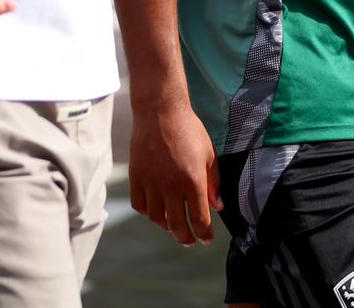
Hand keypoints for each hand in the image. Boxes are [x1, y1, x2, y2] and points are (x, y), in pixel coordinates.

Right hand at [127, 102, 222, 245]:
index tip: (206, 239)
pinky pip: (140, 205)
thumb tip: (218, 206)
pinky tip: (156, 209)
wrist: (160, 112)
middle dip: (185, 237)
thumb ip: (214, 183)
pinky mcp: (136, 178)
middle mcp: (171, 186)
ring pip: (157, 218)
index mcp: (192, 181)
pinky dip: (149, 212)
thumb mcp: (209, 154)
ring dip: (166, 226)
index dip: (204, 234)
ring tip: (173, 224)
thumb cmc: (189, 130)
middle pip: (177, 225)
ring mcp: (151, 183)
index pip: (199, 219)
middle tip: (189, 240)